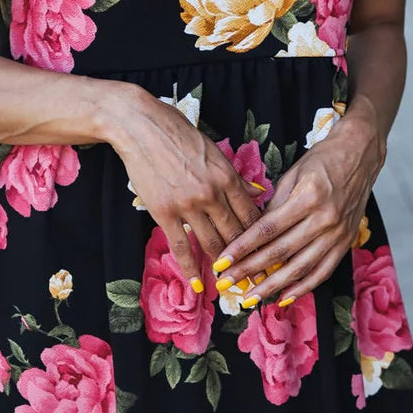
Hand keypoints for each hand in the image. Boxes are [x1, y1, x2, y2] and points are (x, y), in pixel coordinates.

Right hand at [109, 88, 263, 289]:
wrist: (140, 125)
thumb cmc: (178, 133)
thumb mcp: (214, 150)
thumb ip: (235, 175)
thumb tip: (259, 190)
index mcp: (228, 176)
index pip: (253, 214)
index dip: (264, 238)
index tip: (272, 255)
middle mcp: (212, 194)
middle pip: (238, 234)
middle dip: (252, 260)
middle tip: (263, 280)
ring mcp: (188, 205)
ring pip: (213, 244)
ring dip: (226, 268)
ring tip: (236, 287)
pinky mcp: (164, 213)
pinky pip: (181, 246)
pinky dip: (191, 268)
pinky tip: (199, 285)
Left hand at [215, 113, 383, 306]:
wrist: (360, 155)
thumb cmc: (322, 160)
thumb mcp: (293, 174)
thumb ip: (274, 205)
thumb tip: (252, 233)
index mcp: (307, 197)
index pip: (267, 229)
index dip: (242, 248)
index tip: (222, 262)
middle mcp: (325, 218)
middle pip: (280, 252)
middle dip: (250, 271)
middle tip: (226, 283)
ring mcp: (338, 233)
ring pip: (300, 267)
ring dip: (272, 286)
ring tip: (250, 299)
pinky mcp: (346, 242)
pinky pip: (323, 271)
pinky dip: (303, 288)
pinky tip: (283, 298)